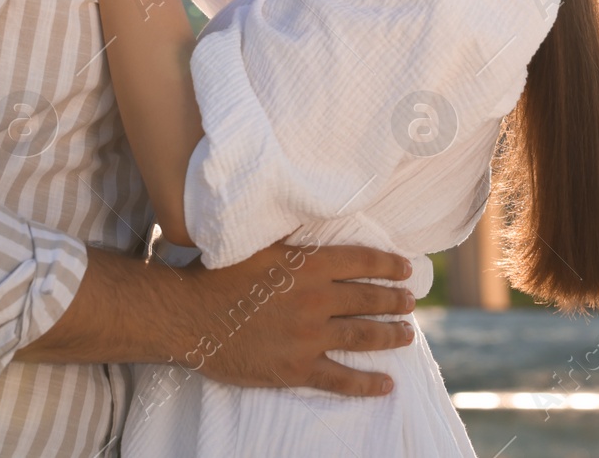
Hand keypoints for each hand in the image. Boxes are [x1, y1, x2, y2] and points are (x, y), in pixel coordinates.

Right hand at [180, 242, 416, 395]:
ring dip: (390, 335)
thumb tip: (310, 215)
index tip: (406, 269)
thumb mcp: (258, 244)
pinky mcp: (297, 368)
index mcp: (307, 265)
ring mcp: (308, 337)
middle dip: (395, 300)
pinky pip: (341, 379)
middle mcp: (315, 300)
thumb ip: (291, 237)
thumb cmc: (217, 274)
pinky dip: (367, 383)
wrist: (188, 315)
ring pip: (363, 336)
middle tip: (410, 302)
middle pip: (368, 298)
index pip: (361, 261)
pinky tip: (387, 383)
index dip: (388, 265)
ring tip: (407, 334)